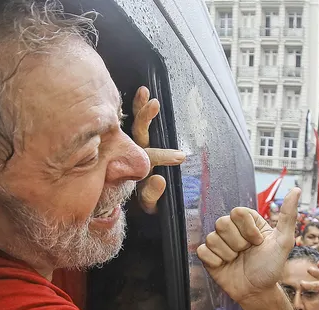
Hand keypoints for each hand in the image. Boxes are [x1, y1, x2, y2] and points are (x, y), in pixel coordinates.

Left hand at [132, 86, 186, 212]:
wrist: (139, 208)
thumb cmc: (147, 205)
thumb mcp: (149, 205)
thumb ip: (151, 195)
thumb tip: (159, 179)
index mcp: (140, 169)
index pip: (150, 158)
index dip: (164, 156)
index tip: (181, 156)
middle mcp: (138, 156)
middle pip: (139, 135)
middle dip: (145, 119)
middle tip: (154, 103)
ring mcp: (139, 149)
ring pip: (138, 127)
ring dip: (141, 109)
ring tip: (144, 92)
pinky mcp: (142, 145)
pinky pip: (139, 126)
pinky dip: (139, 108)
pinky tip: (143, 94)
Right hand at [197, 189, 300, 302]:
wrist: (258, 291)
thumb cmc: (271, 267)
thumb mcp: (284, 241)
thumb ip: (288, 215)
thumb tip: (296, 190)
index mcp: (248, 222)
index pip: (238, 212)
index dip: (248, 229)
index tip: (258, 242)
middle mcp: (232, 229)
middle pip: (222, 223)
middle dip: (238, 243)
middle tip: (246, 253)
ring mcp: (219, 242)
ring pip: (212, 238)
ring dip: (228, 254)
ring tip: (237, 260)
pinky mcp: (208, 256)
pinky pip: (203, 251)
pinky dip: (215, 261)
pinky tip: (225, 266)